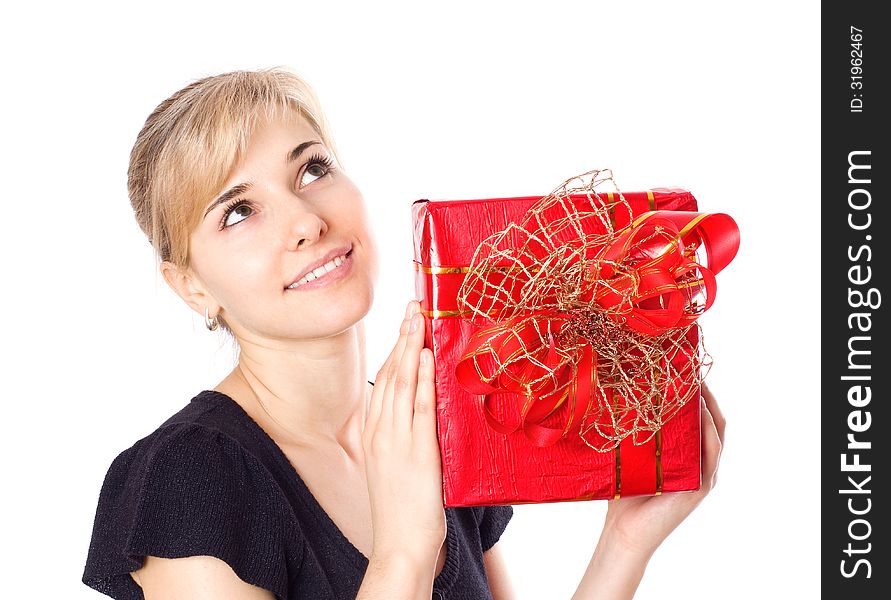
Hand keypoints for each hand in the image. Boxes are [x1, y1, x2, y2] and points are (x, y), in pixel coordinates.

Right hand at [362, 300, 444, 566]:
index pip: (384, 381)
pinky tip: (424, 355)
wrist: (399, 543)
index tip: (406, 323)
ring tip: (418, 317)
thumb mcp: (394, 465)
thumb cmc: (402, 508)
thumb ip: (403, 437)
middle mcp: (381, 430)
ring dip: (411, 346)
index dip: (396, 349)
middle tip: (413, 305)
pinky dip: (420, 378)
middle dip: (403, 337)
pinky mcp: (416, 450)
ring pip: (401, 382)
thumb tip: (421, 412)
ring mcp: (396, 439)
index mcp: (375, 432)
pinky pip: (418, 407)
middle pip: (390, 373)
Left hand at [599, 382, 725, 557]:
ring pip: (716, 433)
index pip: (697, 417)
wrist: (624, 531)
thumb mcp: (631, 456)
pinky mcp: (703, 486)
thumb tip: (618, 397)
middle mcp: (699, 462)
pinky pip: (712, 452)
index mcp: (685, 454)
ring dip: (710, 407)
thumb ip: (635, 433)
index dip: (696, 394)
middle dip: (706, 395)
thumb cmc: (623, 493)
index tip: (683, 369)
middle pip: (712, 420)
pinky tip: (701, 414)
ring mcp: (705, 474)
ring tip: (699, 385)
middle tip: (692, 370)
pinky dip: (709, 431)